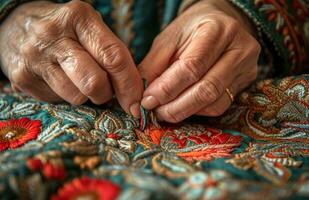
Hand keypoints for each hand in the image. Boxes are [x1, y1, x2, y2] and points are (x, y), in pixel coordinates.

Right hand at [0, 0, 142, 116]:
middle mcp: (54, 35)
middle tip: (105, 90)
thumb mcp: (90, 28)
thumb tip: (134, 93)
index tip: (136, 103)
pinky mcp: (23, 78)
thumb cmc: (66, 30)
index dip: (129, 85)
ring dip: (86, 96)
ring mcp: (35, 57)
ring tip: (79, 80)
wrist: (16, 26)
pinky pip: (58, 101)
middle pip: (95, 82)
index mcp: (78, 17)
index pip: (113, 57)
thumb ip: (112, 54)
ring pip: (77, 97)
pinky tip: (60, 80)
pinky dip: (67, 96)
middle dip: (107, 94)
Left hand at [140, 0, 259, 121]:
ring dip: (185, 112)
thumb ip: (154, 66)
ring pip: (215, 103)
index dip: (167, 88)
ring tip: (165, 111)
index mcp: (217, 30)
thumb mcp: (167, 40)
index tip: (147, 100)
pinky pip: (221, 106)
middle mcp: (239, 48)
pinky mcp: (247, 81)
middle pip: (207, 89)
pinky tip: (184, 106)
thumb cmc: (190, 30)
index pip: (191, 67)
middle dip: (176, 107)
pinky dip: (198, 111)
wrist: (218, 24)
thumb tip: (143, 97)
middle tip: (155, 112)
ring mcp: (247, 67)